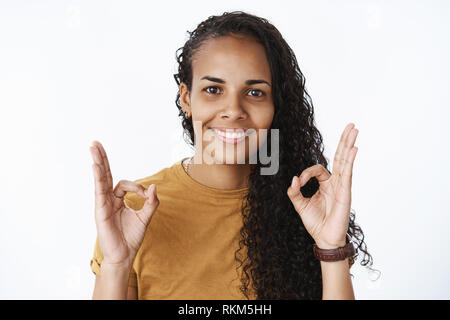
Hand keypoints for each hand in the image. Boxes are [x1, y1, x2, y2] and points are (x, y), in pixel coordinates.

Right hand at [90, 141, 158, 266]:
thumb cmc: (132, 237)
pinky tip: (96, 165)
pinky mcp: (101, 210)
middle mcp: (108, 200)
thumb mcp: (145, 217)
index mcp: (118, 200)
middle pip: (105, 175)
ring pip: (100, 179)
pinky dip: (98, 177)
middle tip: (96, 143)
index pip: (124, 184)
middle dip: (102, 158)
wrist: (124, 255)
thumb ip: (151, 202)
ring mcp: (103, 204)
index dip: (138, 187)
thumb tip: (153, 187)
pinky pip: (99, 190)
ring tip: (93, 146)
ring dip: (98, 162)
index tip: (146, 195)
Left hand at [287, 123, 358, 248]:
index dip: (306, 173)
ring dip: (349, 144)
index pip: (317, 169)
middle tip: (351, 126)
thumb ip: (294, 191)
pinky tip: (354, 148)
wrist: (324, 239)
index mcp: (325, 184)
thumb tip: (293, 179)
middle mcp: (335, 182)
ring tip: (354, 129)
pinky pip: (347, 173)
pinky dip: (350, 160)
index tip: (298, 183)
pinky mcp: (345, 192)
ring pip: (345, 161)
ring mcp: (342, 186)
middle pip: (340, 157)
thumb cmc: (315, 223)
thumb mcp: (300, 205)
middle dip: (344, 141)